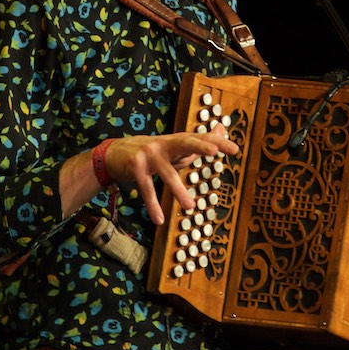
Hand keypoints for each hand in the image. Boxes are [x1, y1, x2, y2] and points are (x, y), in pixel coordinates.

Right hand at [103, 130, 240, 225]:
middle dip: (200, 145)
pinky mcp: (136, 167)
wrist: (113, 153)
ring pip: (167, 173)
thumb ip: (197, 143)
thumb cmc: (150, 153)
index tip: (235, 149)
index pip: (199, 139)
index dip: (217, 142)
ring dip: (178, 191)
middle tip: (214, 151)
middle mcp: (164, 144)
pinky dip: (153, 205)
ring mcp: (149, 154)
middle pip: (185, 142)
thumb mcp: (174, 147)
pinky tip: (159, 219)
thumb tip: (221, 129)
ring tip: (190, 206)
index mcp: (176, 141)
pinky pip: (147, 188)